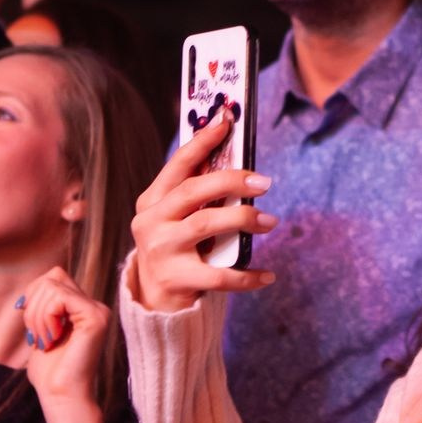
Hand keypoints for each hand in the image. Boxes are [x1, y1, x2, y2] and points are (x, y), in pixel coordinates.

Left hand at [19, 264, 110, 410]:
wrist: (61, 396)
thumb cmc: (49, 372)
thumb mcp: (41, 331)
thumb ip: (42, 306)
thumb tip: (32, 288)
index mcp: (82, 308)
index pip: (54, 276)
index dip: (34, 293)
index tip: (28, 322)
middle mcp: (94, 306)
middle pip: (53, 276)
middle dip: (33, 304)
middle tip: (36, 336)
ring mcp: (98, 311)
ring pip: (52, 286)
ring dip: (36, 316)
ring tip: (43, 341)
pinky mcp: (96, 318)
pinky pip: (60, 298)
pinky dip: (45, 317)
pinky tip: (51, 339)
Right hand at [126, 110, 278, 311]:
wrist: (154, 301)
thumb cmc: (176, 249)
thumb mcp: (178, 218)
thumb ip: (198, 194)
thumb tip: (236, 163)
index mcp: (152, 200)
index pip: (179, 164)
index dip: (202, 142)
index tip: (226, 122)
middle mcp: (152, 221)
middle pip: (194, 191)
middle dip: (231, 180)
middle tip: (265, 182)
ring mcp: (161, 250)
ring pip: (206, 225)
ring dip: (243, 219)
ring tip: (270, 221)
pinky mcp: (176, 279)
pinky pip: (219, 276)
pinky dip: (247, 275)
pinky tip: (267, 275)